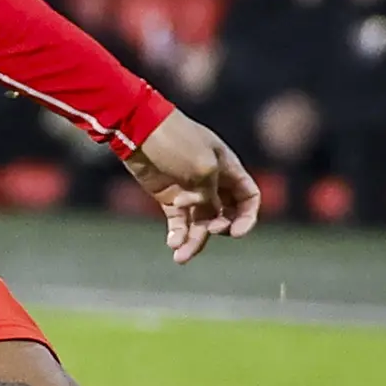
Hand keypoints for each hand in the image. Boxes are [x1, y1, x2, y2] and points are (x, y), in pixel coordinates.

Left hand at [123, 109, 261, 265]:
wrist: (137, 129)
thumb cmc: (175, 141)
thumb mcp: (203, 167)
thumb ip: (212, 195)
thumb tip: (208, 218)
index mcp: (228, 168)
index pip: (249, 197)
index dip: (248, 217)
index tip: (237, 232)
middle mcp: (212, 181)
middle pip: (226, 215)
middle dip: (219, 228)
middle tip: (207, 230)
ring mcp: (189, 190)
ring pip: (200, 223)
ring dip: (194, 241)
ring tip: (180, 255)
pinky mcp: (168, 197)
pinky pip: (179, 223)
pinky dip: (178, 235)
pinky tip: (172, 244)